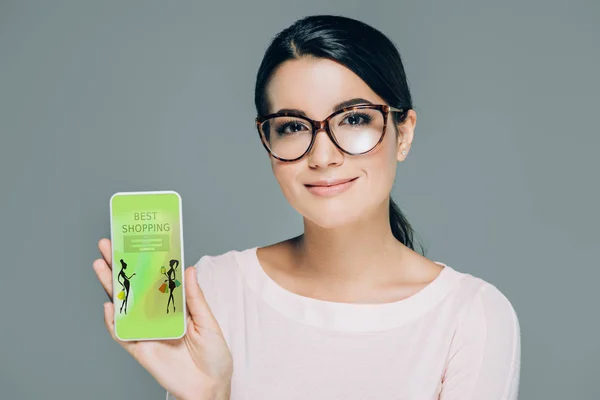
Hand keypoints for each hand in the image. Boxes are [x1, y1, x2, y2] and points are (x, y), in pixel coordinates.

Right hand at [93, 238, 232, 399]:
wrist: (210, 387)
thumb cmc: (214, 355)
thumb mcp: (207, 321)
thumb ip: (194, 297)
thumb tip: (188, 269)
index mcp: (174, 306)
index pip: (155, 280)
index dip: (143, 262)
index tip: (134, 243)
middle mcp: (157, 316)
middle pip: (134, 289)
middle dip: (119, 268)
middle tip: (106, 246)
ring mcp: (147, 331)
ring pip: (123, 307)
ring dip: (111, 288)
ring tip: (100, 267)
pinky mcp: (141, 349)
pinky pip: (123, 335)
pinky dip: (114, 322)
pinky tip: (109, 305)